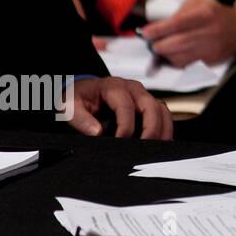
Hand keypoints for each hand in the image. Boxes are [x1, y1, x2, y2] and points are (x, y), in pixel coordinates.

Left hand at [59, 77, 173, 138]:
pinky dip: (165, 129)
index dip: (126, 126)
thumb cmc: (78, 98)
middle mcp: (132, 88)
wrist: (83, 91)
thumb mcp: (70, 106)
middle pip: (151, 107)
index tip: (121, 141)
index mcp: (113, 86)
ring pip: (162, 110)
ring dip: (163, 130)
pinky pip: (163, 115)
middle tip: (145, 148)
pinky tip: (160, 143)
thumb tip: (96, 132)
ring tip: (157, 148)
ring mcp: (142, 95)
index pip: (126, 106)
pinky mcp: (148, 104)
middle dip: (151, 129)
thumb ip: (80, 119)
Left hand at [140, 0, 235, 65]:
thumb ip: (180, 11)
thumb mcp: (200, 4)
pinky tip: (173, 55)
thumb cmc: (217, 15)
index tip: (145, 32)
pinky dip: (175, 61)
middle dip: (159, 45)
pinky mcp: (210, 60)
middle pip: (176, 43)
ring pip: (179, 57)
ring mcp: (210, 48)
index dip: (158, 30)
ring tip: (162, 48)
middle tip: (152, 43)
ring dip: (165, 55)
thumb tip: (160, 24)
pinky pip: (186, 64)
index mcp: (205, 14)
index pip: (177, 23)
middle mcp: (209, 31)